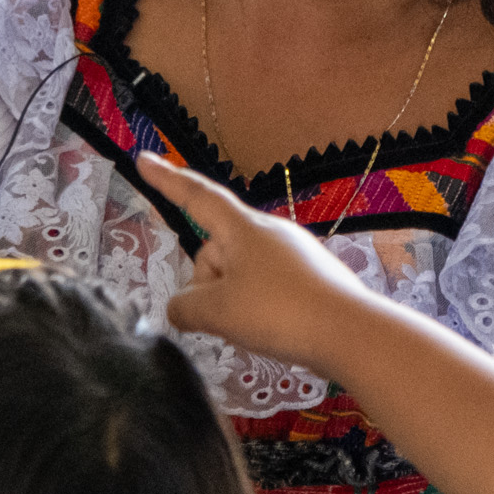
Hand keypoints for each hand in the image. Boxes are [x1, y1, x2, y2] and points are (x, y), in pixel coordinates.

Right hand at [136, 151, 375, 377]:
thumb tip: (182, 308)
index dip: (167, 180)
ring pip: (239, 273)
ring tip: (254, 328)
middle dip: (208, 283)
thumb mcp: (218, 312)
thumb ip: (186, 307)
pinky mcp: (310, 278)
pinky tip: (275, 330)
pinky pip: (266, 287)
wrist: (351, 333)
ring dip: (232, 300)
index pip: (196, 196)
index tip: (143, 159)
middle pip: (216, 250)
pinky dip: (258, 308)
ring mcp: (294, 254)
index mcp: (243, 228)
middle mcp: (269, 232)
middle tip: (224, 316)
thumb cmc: (279, 312)